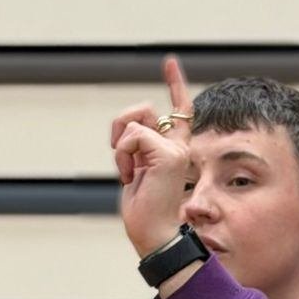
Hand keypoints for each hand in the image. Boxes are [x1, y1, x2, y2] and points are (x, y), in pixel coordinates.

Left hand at [111, 55, 197, 260]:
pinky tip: (130, 176)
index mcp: (173, 150)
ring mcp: (175, 149)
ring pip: (135, 120)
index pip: (179, 111)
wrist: (155, 237)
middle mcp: (178, 146)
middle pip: (142, 109)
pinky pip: (132, 136)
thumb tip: (126, 132)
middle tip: (121, 161)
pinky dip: (122, 155)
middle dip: (119, 128)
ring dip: (121, 146)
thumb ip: (136, 150)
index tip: (170, 62)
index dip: (175, 84)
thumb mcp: (136, 174)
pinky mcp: (167, 154)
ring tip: (127, 173)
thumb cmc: (144, 215)